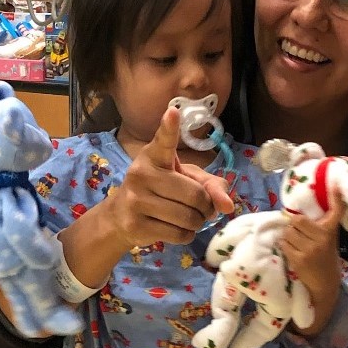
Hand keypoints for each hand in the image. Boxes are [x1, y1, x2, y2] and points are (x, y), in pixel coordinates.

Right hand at [101, 106, 231, 247]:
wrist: (120, 216)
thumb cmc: (159, 190)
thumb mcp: (184, 178)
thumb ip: (210, 185)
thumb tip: (227, 206)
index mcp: (153, 156)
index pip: (164, 141)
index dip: (170, 128)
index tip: (174, 112)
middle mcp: (142, 174)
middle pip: (195, 195)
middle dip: (206, 206)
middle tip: (201, 208)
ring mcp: (136, 200)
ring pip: (188, 218)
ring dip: (197, 223)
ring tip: (189, 218)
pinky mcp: (136, 225)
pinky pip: (179, 234)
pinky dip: (187, 235)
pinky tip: (178, 228)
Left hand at [279, 179, 347, 310]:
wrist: (325, 283)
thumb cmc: (326, 257)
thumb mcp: (329, 238)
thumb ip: (323, 224)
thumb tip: (305, 210)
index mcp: (330, 231)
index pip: (336, 212)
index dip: (336, 198)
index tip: (335, 186)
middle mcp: (321, 238)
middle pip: (297, 220)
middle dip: (293, 224)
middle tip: (296, 229)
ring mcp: (309, 250)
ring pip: (288, 232)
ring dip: (287, 235)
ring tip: (295, 241)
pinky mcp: (299, 259)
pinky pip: (284, 244)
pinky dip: (284, 245)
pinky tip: (291, 249)